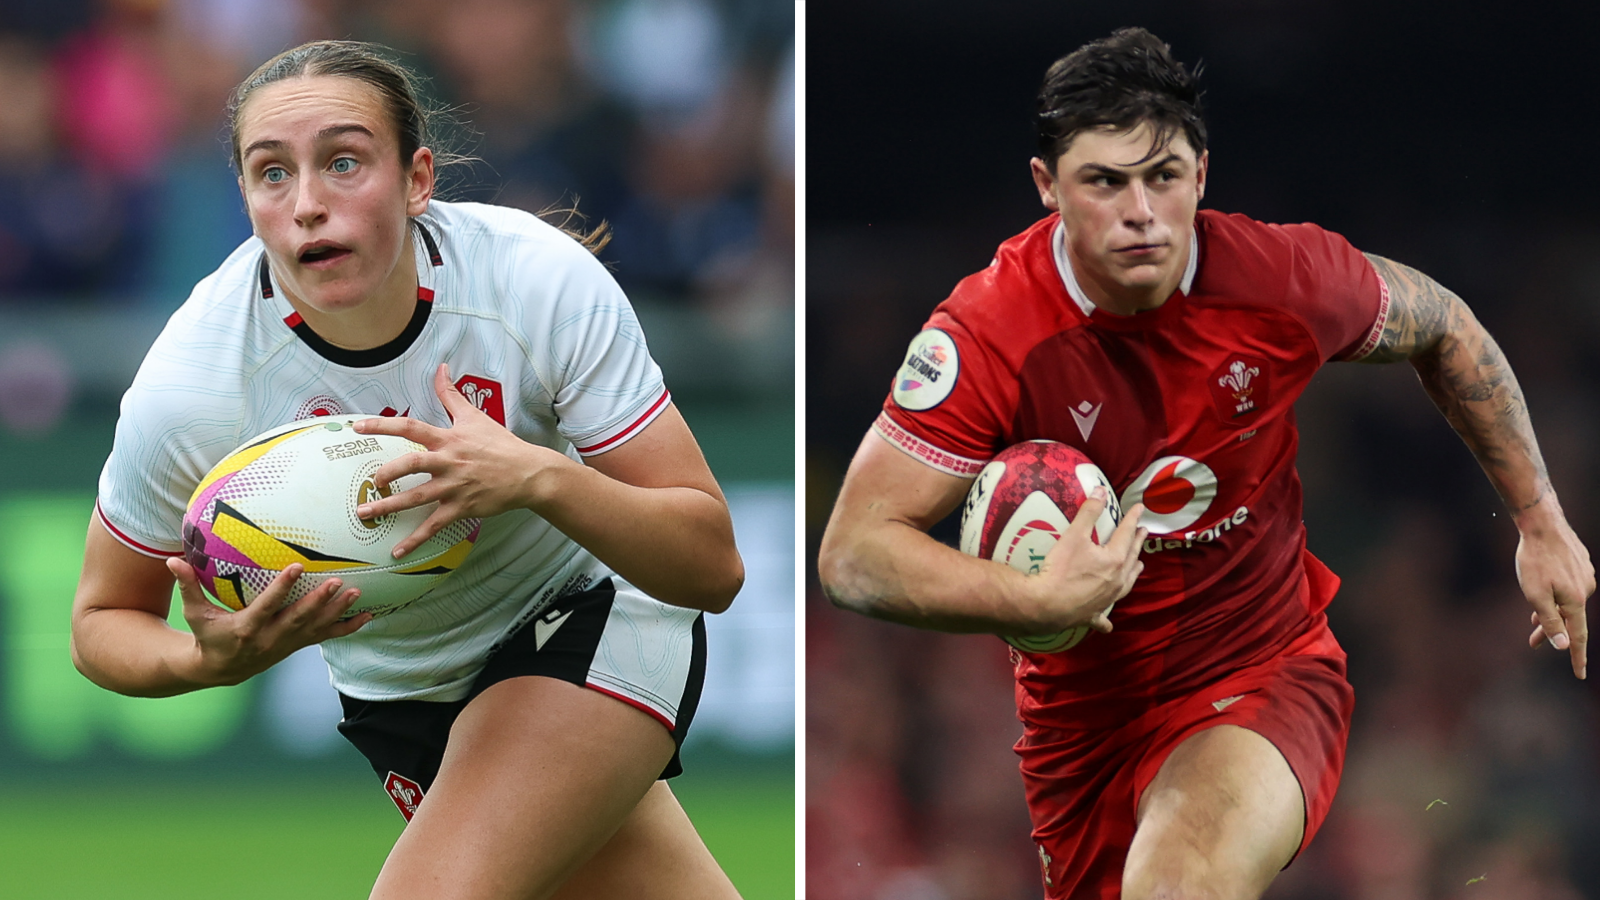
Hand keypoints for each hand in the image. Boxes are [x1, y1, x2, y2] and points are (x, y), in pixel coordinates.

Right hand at [169, 557, 367, 686]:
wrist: (221, 670)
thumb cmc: (207, 636)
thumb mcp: (194, 614)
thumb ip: (188, 587)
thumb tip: (173, 560)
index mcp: (246, 629)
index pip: (266, 607)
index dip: (282, 589)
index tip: (297, 567)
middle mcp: (270, 639)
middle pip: (298, 619)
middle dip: (318, 602)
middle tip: (338, 582)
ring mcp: (286, 645)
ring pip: (316, 628)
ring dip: (338, 612)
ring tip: (357, 593)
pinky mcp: (297, 646)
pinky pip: (325, 637)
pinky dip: (347, 628)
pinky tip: (368, 616)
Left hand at [353, 363, 574, 557]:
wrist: (529, 473)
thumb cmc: (500, 444)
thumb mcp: (474, 416)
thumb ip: (451, 394)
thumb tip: (441, 368)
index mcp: (448, 439)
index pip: (410, 428)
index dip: (383, 426)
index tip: (358, 427)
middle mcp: (448, 462)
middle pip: (410, 465)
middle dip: (386, 473)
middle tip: (371, 480)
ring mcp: (454, 487)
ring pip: (416, 498)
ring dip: (388, 506)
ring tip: (365, 513)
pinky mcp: (461, 507)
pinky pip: (433, 526)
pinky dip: (415, 539)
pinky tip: (397, 551)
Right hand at [1017, 490, 1146, 633]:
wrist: (1046, 604)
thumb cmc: (1060, 568)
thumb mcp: (1074, 535)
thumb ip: (1089, 512)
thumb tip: (1100, 491)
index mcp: (1114, 560)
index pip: (1126, 534)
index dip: (1132, 519)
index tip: (1139, 509)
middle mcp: (1116, 580)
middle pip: (1130, 558)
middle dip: (1137, 543)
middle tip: (1143, 532)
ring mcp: (1107, 599)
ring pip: (1126, 584)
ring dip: (1133, 572)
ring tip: (1138, 565)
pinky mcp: (1093, 615)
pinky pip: (1103, 618)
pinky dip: (1106, 620)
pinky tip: (1108, 625)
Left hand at [1516, 509, 1594, 678]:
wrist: (1541, 523)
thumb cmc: (1534, 559)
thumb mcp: (1535, 595)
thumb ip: (1550, 622)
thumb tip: (1565, 646)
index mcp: (1576, 601)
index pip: (1577, 636)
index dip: (1576, 657)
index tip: (1579, 674)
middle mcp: (1586, 589)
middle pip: (1568, 618)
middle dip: (1550, 631)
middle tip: (1531, 642)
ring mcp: (1585, 576)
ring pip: (1566, 601)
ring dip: (1550, 611)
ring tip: (1531, 617)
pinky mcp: (1580, 564)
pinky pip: (1567, 587)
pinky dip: (1555, 594)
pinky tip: (1544, 589)